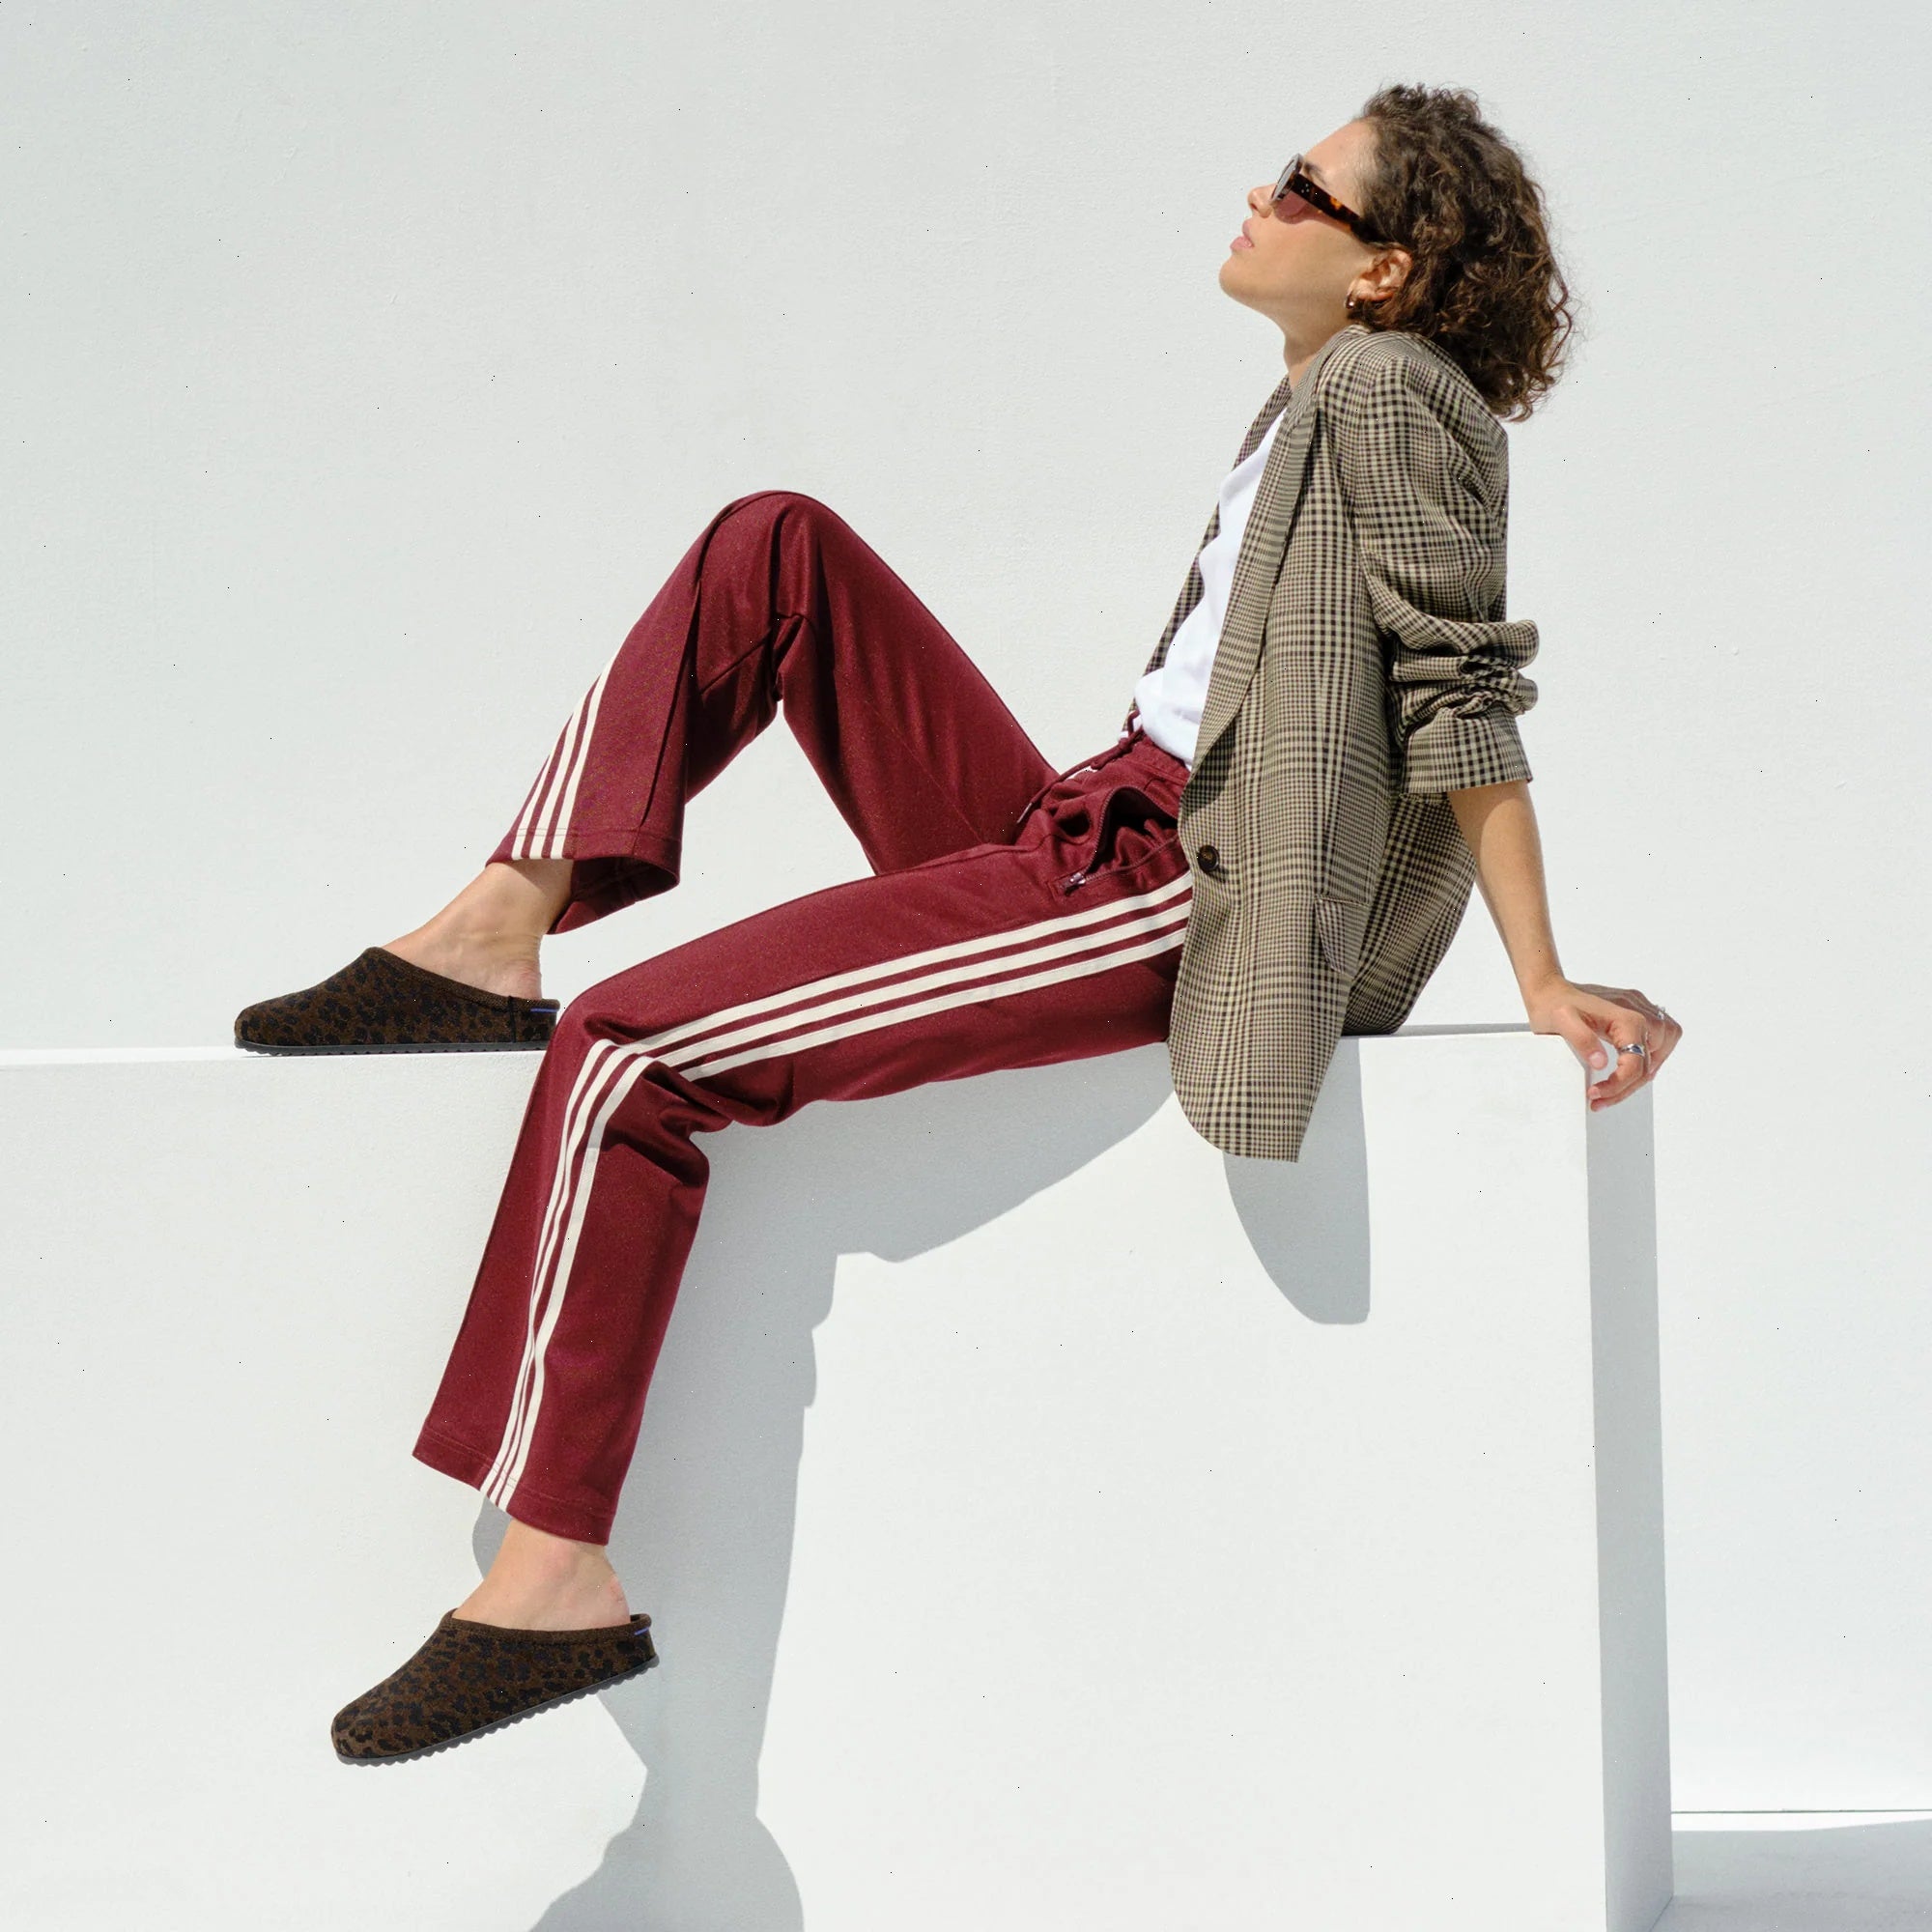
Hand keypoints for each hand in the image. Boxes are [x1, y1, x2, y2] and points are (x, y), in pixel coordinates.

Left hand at [1523, 978, 1682, 1111]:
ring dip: (1642, 1073)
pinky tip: (1626, 1068)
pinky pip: (1656, 1040)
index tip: (1594, 1094)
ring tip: (1617, 1088)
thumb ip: (1582, 1040)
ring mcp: (1641, 1010)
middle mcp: (1641, 1012)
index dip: (1618, 1085)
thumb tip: (1601, 1063)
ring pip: (1660, 1051)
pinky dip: (1646, 1058)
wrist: (1549, 988)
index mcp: (1627, 1018)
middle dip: (1628, 1086)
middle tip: (1601, 1098)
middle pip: (1650, 1062)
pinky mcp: (1637, 1012)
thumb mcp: (1561, 1022)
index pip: (1635, 1062)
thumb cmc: (1554, 1004)